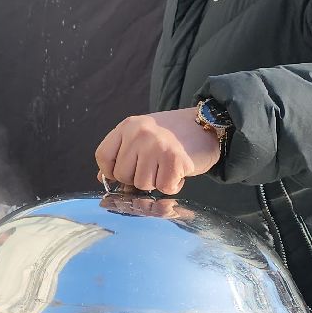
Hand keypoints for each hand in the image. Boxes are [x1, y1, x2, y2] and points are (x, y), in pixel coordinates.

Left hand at [93, 107, 220, 194]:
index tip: (126, 173)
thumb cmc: (174, 135)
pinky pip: (164, 187)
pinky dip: (173, 186)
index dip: (111, 171)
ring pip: (142, 184)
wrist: (208, 125)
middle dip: (137, 178)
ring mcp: (157, 145)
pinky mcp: (175, 159)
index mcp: (128, 126)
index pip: (103, 156)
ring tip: (167, 168)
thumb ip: (123, 154)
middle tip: (155, 167)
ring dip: (156, 182)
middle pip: (122, 175)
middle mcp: (140, 133)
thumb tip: (103, 178)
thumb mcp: (142, 136)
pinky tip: (178, 172)